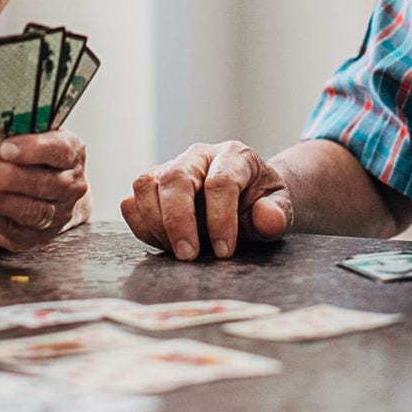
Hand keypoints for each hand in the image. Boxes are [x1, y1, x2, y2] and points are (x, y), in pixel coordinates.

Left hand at [0, 130, 90, 251]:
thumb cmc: (33, 157)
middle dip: (8, 177)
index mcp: (72, 154)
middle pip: (44, 184)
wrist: (47, 192)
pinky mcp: (34, 238)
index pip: (60, 150)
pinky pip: (11, 231)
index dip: (33, 149)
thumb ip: (15, 132)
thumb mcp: (32, 137)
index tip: (4, 147)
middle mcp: (71, 187)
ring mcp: (56, 217)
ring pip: (29, 211)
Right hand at [120, 141, 292, 260]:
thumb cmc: (262, 203)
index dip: (220, 219)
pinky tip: (164, 244)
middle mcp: (198, 156)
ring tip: (177, 251)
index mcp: (234, 156)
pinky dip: (141, 226)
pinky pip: (132, 201)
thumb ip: (276, 214)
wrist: (249, 198)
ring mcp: (171, 168)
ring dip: (156, 223)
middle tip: (188, 256)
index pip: (219, 182)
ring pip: (145, 184)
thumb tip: (268, 220)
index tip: (225, 252)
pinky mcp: (153, 186)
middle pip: (175, 178)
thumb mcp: (280, 208)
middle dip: (178, 221)